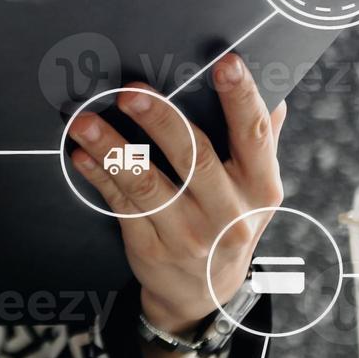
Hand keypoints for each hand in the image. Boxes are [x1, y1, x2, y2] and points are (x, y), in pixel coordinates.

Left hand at [67, 55, 287, 338]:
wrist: (205, 294)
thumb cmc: (229, 223)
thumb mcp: (255, 191)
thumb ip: (261, 143)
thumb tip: (275, 94)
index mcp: (261, 188)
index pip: (255, 136)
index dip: (241, 98)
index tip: (225, 63)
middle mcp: (229, 214)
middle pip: (196, 158)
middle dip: (162, 121)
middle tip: (132, 91)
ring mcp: (189, 236)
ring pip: (148, 185)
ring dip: (114, 149)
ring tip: (86, 121)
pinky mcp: (151, 249)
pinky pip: (121, 206)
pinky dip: (99, 178)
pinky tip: (83, 155)